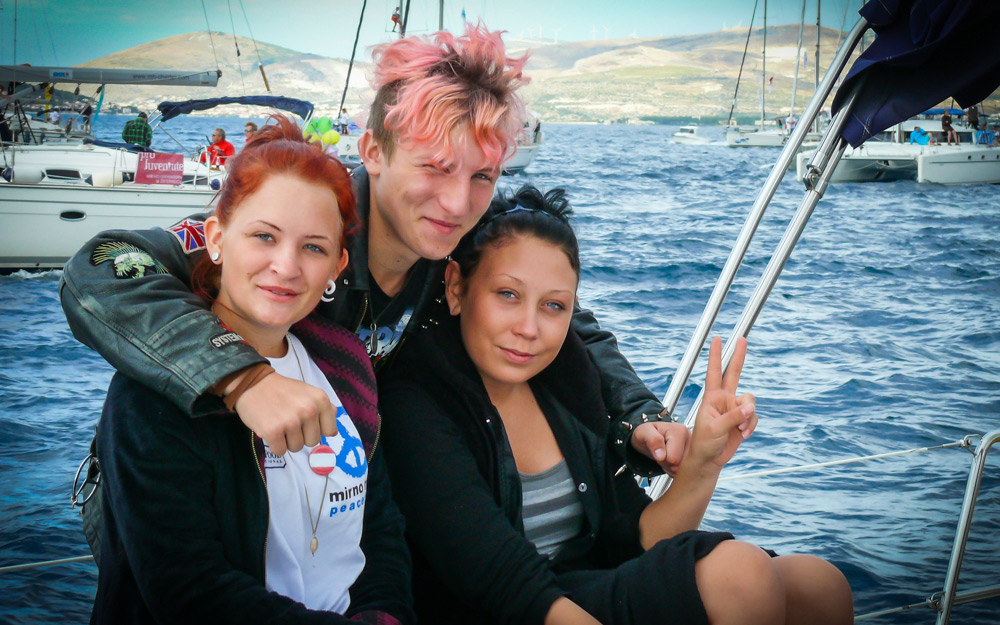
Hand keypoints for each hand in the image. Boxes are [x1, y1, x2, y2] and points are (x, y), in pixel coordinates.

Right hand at [234, 373, 337, 454]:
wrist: (253, 383)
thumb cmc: (282, 390)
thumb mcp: (308, 392)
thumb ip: (324, 407)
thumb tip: (333, 425)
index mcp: (320, 400)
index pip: (330, 431)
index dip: (317, 430)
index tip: (307, 423)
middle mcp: (309, 410)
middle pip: (313, 442)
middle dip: (301, 436)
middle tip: (289, 422)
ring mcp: (291, 421)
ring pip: (296, 448)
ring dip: (287, 440)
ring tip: (279, 424)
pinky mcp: (273, 431)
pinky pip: (280, 451)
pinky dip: (275, 445)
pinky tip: (270, 430)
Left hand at [631, 421, 690, 474]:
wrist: (651, 438)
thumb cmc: (649, 434)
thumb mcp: (644, 432)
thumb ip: (652, 440)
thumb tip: (661, 455)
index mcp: (681, 431)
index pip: (673, 459)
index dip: (663, 459)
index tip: (659, 451)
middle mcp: (692, 439)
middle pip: (680, 466)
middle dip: (668, 464)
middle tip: (663, 454)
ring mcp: (695, 450)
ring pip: (683, 470)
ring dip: (672, 468)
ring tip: (667, 456)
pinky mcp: (695, 458)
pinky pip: (686, 472)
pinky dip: (677, 470)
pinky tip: (673, 461)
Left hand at [688, 337, 756, 470]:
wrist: (709, 460)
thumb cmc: (704, 443)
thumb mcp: (715, 429)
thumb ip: (733, 417)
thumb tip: (750, 407)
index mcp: (712, 398)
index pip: (714, 372)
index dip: (715, 356)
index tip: (717, 339)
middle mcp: (724, 399)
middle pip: (733, 373)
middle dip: (738, 357)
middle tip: (742, 339)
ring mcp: (734, 409)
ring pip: (750, 401)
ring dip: (748, 416)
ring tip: (740, 429)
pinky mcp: (743, 420)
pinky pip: (753, 417)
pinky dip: (751, 426)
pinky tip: (743, 435)